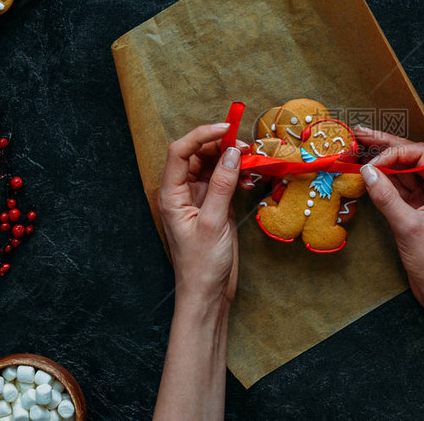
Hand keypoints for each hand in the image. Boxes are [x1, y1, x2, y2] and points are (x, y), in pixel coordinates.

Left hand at [158, 123, 252, 306]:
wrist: (208, 294)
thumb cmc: (202, 264)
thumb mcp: (213, 223)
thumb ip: (222, 185)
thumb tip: (232, 153)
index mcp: (172, 195)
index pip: (181, 152)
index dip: (201, 135)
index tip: (226, 129)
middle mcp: (183, 192)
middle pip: (197, 154)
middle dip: (220, 145)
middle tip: (245, 146)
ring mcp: (199, 198)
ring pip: (213, 165)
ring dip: (232, 159)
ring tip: (251, 162)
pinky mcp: (215, 206)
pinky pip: (225, 180)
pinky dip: (238, 175)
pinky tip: (251, 178)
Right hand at [355, 127, 423, 309]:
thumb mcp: (408, 227)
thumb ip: (386, 197)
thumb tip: (367, 171)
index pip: (418, 155)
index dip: (393, 153)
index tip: (372, 163)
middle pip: (409, 159)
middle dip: (385, 146)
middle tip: (359, 134)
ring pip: (402, 173)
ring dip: (381, 162)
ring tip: (359, 149)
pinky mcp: (415, 213)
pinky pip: (397, 190)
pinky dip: (382, 181)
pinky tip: (367, 174)